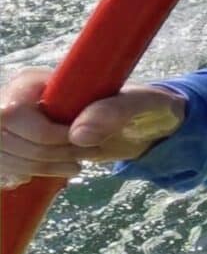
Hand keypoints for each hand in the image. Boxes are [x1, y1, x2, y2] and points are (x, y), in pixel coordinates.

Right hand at [1, 68, 186, 186]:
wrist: (142, 126)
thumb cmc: (144, 107)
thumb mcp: (143, 105)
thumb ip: (116, 111)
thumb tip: (79, 134)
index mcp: (44, 79)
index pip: (11, 111)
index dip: (39, 134)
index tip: (76, 141)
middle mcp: (21, 97)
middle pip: (2, 136)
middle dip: (40, 154)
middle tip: (78, 159)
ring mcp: (14, 123)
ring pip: (0, 154)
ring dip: (35, 167)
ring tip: (73, 166)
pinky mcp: (16, 144)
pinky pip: (2, 165)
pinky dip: (24, 174)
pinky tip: (52, 171)